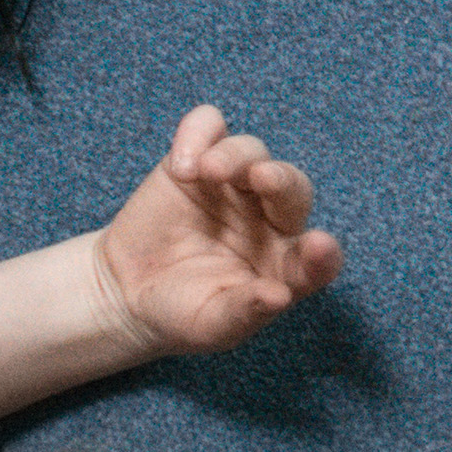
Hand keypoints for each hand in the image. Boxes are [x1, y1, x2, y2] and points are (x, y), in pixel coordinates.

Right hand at [92, 103, 344, 358]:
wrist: (127, 293)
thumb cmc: (181, 314)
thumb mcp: (213, 326)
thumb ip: (246, 312)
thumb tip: (279, 297)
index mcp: (287, 264)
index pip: (320, 257)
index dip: (323, 254)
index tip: (318, 247)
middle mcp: (270, 219)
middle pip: (292, 188)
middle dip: (282, 180)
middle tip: (262, 178)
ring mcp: (234, 185)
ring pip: (251, 150)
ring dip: (235, 156)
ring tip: (205, 172)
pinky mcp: (196, 160)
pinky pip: (208, 126)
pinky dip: (198, 133)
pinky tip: (182, 165)